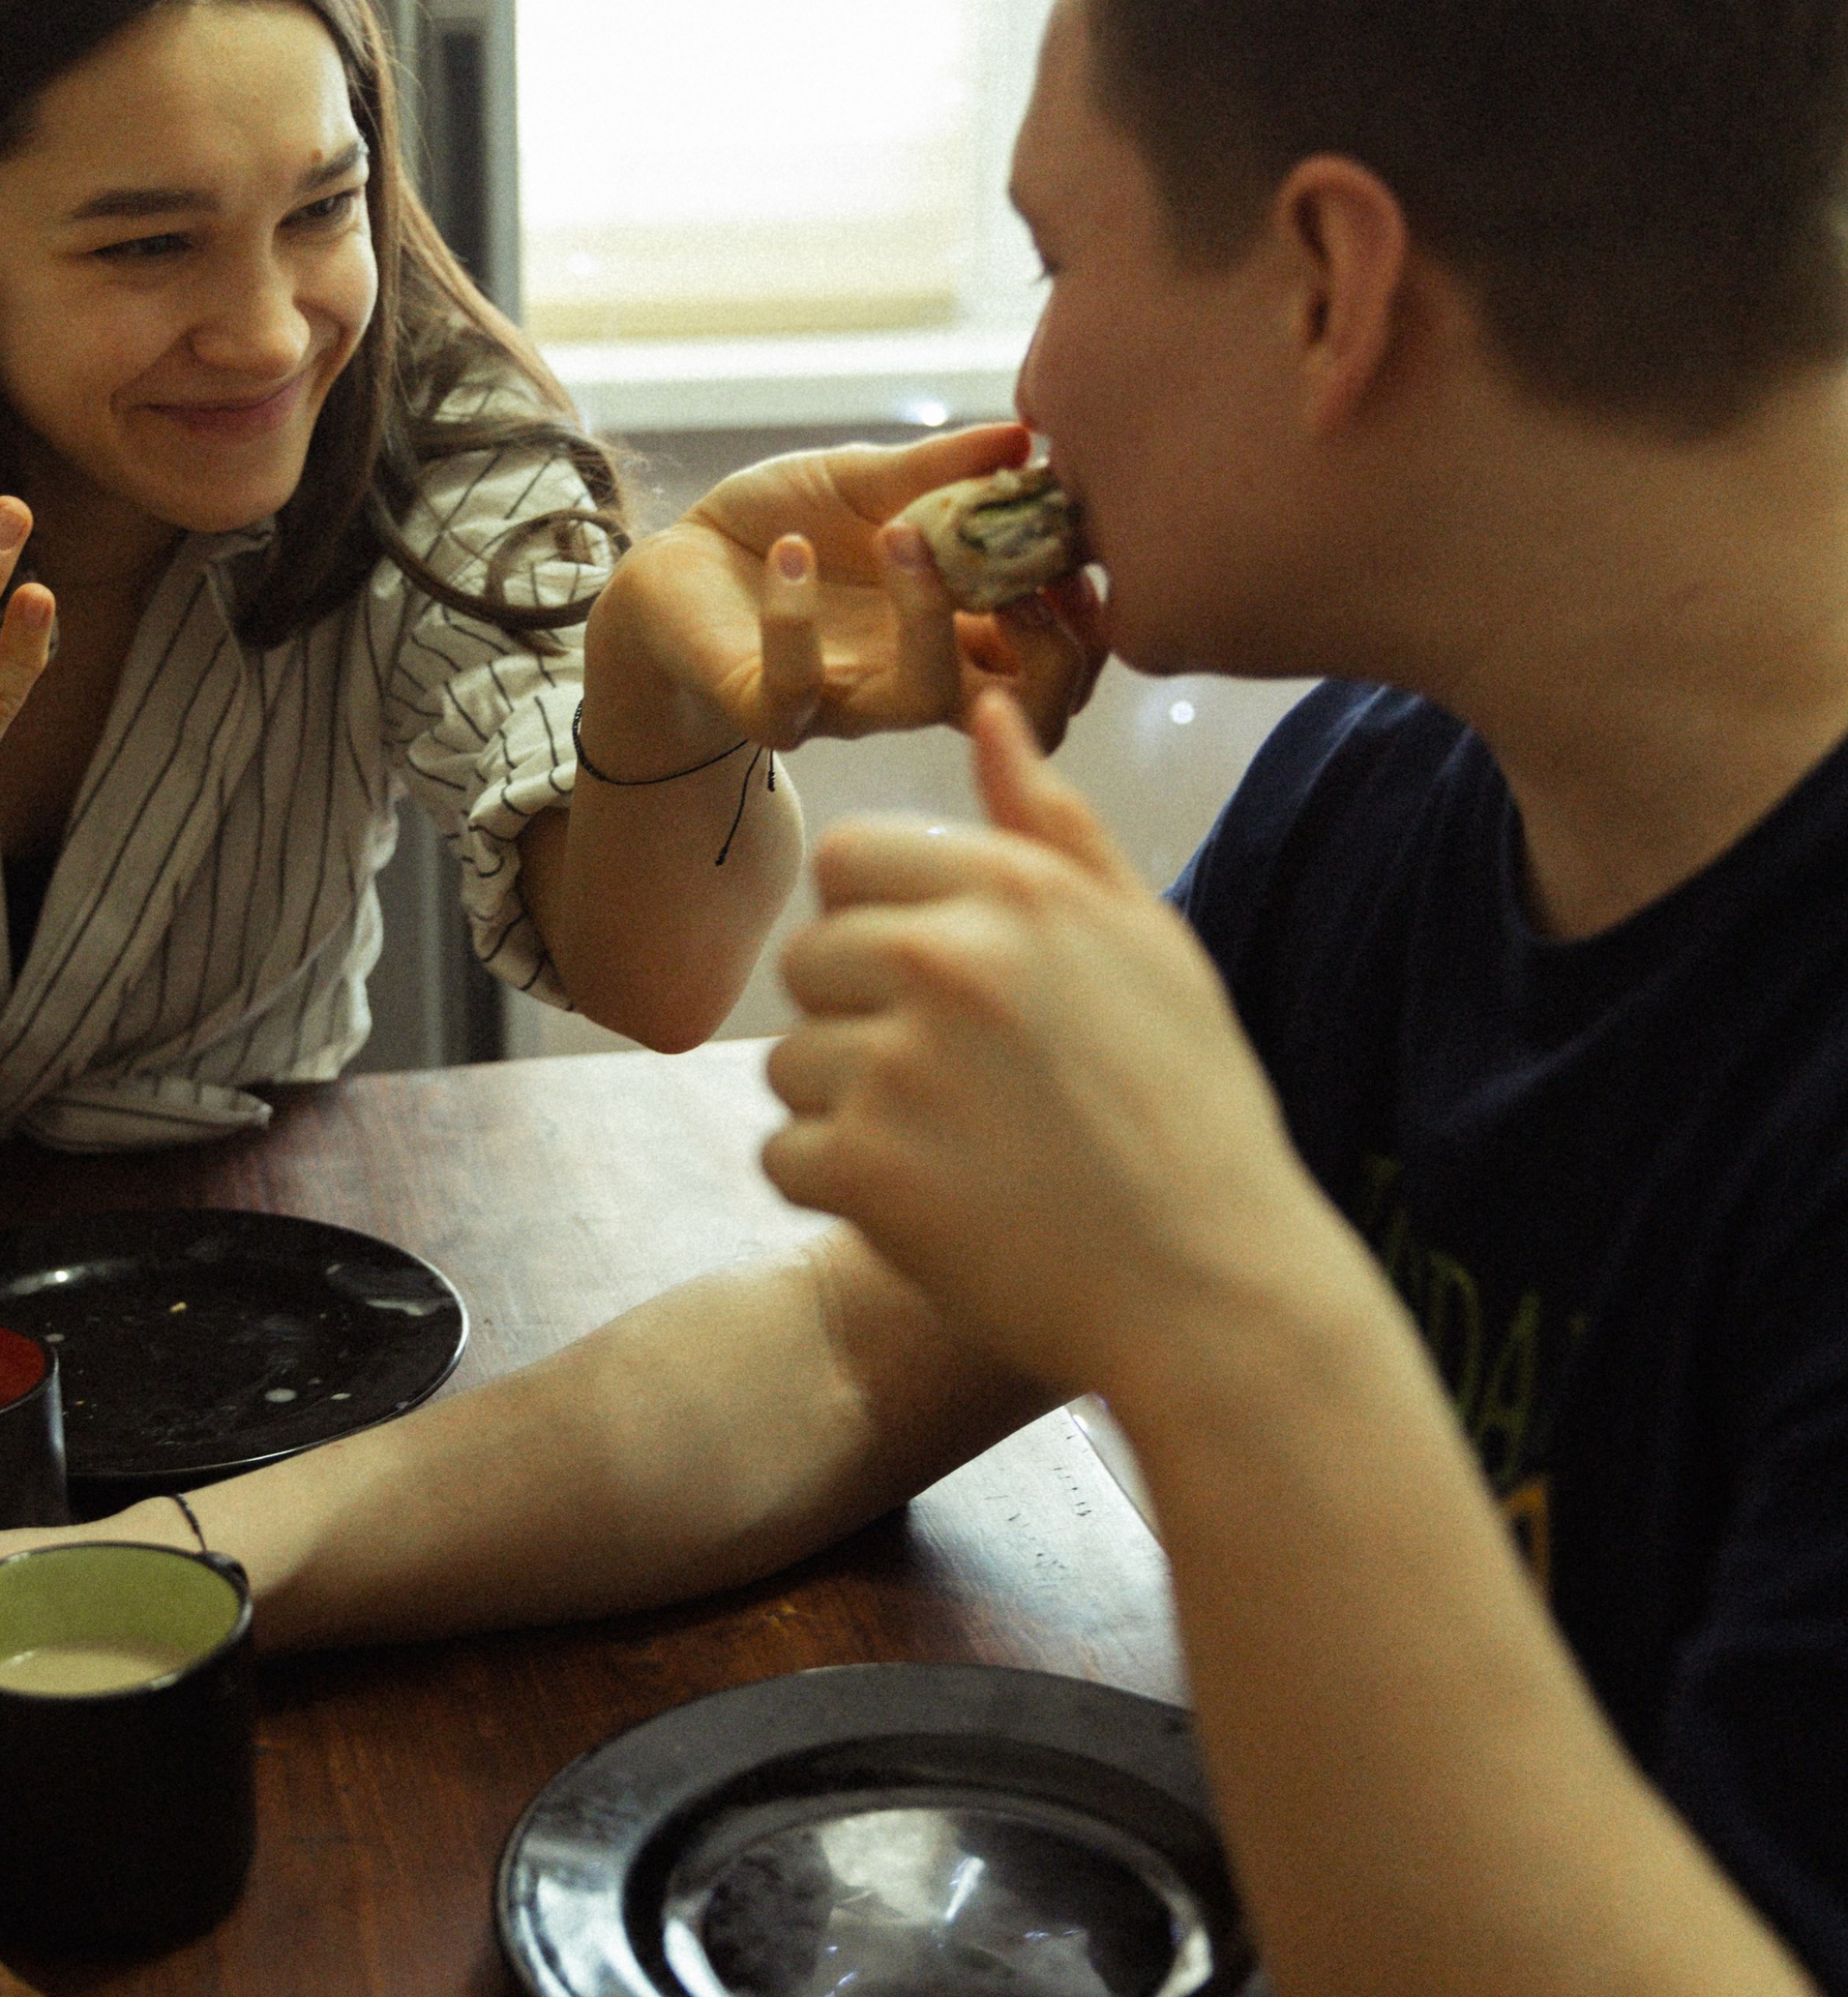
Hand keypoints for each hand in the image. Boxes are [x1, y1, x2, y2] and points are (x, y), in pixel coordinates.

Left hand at [599, 422, 1105, 756]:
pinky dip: (798, 615)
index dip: (1086, 624)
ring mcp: (845, 701)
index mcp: (958, 631)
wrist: (676, 562)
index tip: (1074, 551)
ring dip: (929, 611)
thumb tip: (1027, 437)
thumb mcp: (867, 481)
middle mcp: (916, 678)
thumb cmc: (782, 524)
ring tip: (902, 531)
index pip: (1057, 661)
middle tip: (1023, 577)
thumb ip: (945, 469)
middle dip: (1052, 653)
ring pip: (926, 699)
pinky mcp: (767, 707)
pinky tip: (792, 548)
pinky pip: (796, 687)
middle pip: (1030, 715)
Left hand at [760, 689, 1307, 1394]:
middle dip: (859, 1020)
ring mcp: (897, 1065)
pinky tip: (927, 1208)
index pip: (852, 858)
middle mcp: (948, 958)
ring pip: (789, 1061)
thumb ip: (1053, 827)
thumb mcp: (1149, 943)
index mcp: (1015, 892)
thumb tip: (988, 706)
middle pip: (809, 959)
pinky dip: (838, 1189)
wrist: (1212, 1290)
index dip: (881, 925)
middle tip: (957, 1090)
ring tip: (953, 1151)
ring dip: (846, 1110)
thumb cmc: (1187, 1112)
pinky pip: (783, 1154)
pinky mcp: (863, 1169)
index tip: (942, 992)